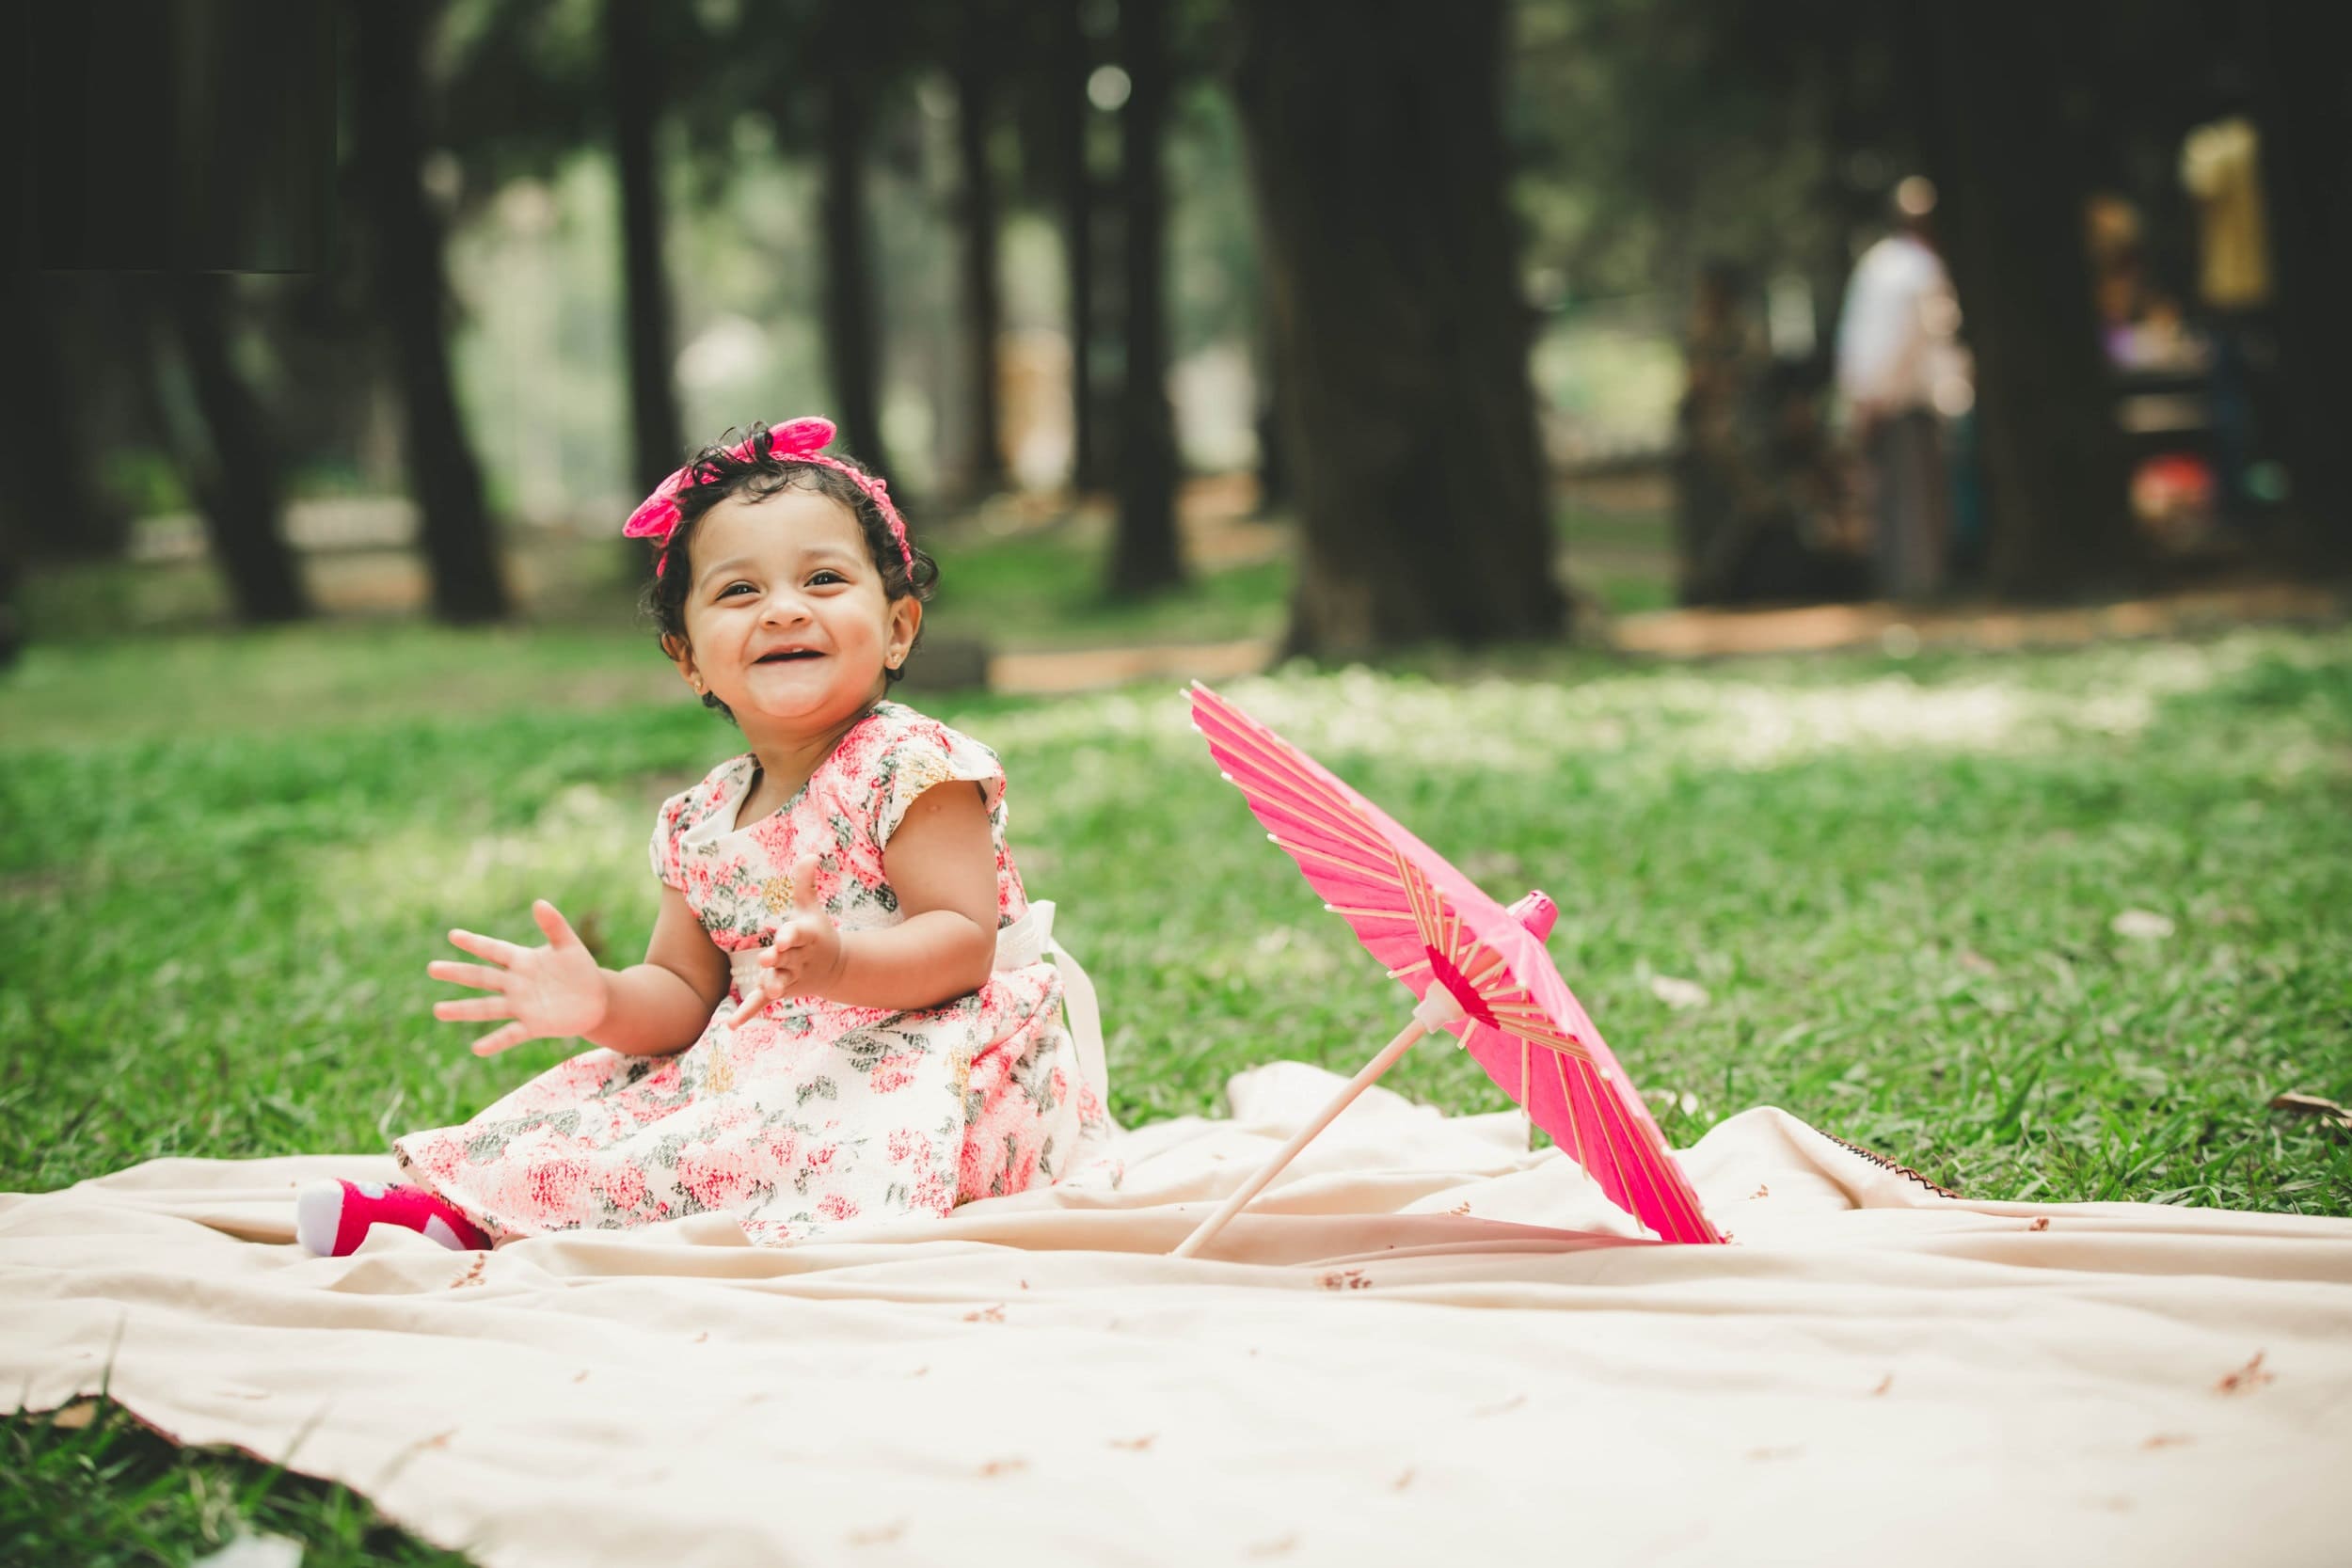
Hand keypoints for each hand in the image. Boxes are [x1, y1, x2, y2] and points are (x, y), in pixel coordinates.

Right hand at [429, 899, 609, 1055]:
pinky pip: (510, 1034)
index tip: (453, 934)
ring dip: (464, 1009)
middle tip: (432, 968)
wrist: (595, 999)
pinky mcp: (533, 1025)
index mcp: (522, 961)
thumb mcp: (568, 945)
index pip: (494, 950)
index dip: (475, 943)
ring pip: (488, 1007)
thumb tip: (538, 903)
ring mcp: (522, 1005)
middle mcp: (515, 983)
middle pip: (482, 977)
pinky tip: (477, 1049)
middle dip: (458, 973)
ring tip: (438, 1010)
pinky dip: (495, 1041)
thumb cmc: (578, 968)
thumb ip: (554, 925)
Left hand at [725, 857, 842, 1027]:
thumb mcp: (812, 908)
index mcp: (806, 936)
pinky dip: (748, 1013)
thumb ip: (805, 884)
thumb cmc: (817, 933)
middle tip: (766, 958)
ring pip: (779, 982)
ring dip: (772, 985)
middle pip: (787, 959)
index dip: (790, 936)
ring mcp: (789, 977)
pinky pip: (761, 1003)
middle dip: (778, 959)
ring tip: (766, 990)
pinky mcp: (779, 990)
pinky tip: (732, 1024)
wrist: (834, 969)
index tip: (782, 937)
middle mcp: (799, 959)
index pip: (798, 934)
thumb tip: (810, 854)